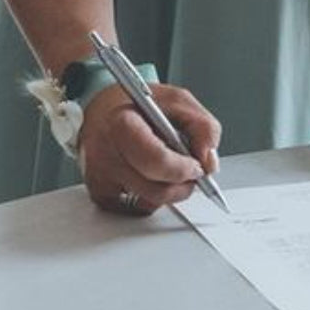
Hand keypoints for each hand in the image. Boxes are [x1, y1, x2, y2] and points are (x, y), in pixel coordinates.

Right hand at [79, 82, 220, 215]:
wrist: (102, 111)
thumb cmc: (138, 105)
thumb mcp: (177, 100)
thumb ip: (202, 126)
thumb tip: (209, 160)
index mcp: (123, 126)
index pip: (156, 162)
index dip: (184, 168)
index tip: (198, 165)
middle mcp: (106, 155)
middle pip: (156, 190)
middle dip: (183, 184)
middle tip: (192, 170)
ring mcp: (100, 179)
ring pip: (150, 203)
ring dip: (170, 190)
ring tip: (170, 167)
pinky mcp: (100, 196)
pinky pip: (138, 208)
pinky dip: (153, 196)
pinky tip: (151, 175)